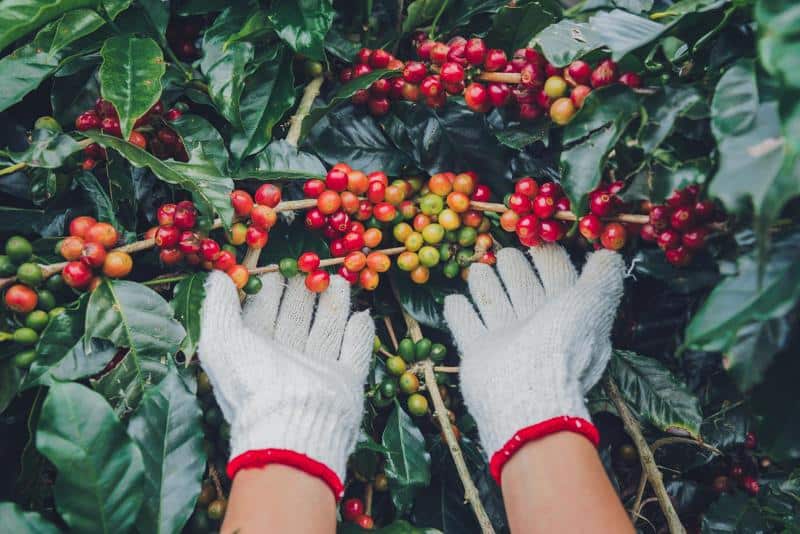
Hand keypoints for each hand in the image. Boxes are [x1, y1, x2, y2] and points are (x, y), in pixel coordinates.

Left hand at [199, 271, 373, 499]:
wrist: (290, 428)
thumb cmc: (252, 383)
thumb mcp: (223, 341)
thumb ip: (219, 307)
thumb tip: (218, 277)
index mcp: (255, 350)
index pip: (264, 312)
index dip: (271, 289)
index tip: (279, 265)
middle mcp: (285, 359)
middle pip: (297, 318)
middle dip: (305, 292)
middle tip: (315, 268)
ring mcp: (317, 371)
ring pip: (327, 330)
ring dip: (334, 305)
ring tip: (339, 281)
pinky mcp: (344, 382)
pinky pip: (355, 353)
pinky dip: (359, 335)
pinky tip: (363, 314)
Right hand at [443, 245, 623, 481]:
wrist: (526, 398)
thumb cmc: (561, 346)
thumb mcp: (591, 303)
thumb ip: (602, 277)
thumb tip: (611, 255)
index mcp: (568, 314)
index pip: (558, 278)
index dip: (550, 258)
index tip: (539, 238)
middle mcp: (538, 327)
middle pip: (523, 288)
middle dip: (514, 269)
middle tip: (505, 252)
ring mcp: (507, 341)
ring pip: (494, 303)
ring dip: (486, 285)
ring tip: (478, 268)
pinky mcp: (479, 353)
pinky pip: (466, 326)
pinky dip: (460, 312)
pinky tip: (455, 300)